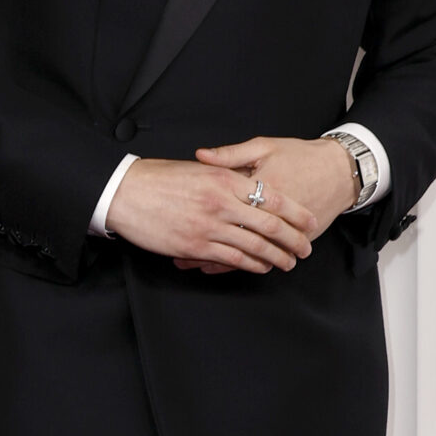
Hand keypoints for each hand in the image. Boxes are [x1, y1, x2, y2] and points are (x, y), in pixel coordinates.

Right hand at [102, 154, 316, 273]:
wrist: (125, 192)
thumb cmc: (158, 178)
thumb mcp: (198, 168)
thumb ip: (226, 175)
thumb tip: (248, 182)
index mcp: (225, 179)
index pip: (272, 198)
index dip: (296, 213)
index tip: (309, 221)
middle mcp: (222, 203)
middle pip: (270, 226)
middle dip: (294, 240)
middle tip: (307, 248)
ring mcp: (209, 226)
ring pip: (255, 247)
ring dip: (277, 257)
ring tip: (289, 262)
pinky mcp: (196, 246)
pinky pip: (232, 258)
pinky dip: (251, 265)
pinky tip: (261, 268)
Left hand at [176, 135, 357, 274]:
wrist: (340, 171)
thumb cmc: (300, 155)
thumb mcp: (265, 147)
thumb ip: (231, 154)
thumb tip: (200, 155)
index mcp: (261, 187)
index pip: (225, 203)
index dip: (200, 214)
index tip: (177, 219)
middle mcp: (271, 212)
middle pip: (231, 232)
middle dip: (203, 242)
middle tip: (176, 250)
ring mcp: (284, 230)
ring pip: (246, 252)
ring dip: (218, 260)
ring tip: (191, 263)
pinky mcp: (294, 240)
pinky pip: (263, 257)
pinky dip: (241, 265)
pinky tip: (222, 268)